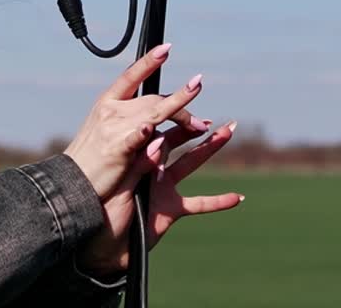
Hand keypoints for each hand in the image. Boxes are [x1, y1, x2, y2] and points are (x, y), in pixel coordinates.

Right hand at [62, 44, 206, 200]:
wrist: (72, 181)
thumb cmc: (92, 156)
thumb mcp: (107, 129)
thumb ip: (131, 121)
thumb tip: (157, 122)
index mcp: (108, 101)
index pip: (131, 75)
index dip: (149, 60)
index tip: (167, 47)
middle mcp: (111, 110)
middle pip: (153, 99)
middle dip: (181, 101)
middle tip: (200, 95)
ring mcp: (114, 128)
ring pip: (153, 113)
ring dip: (179, 112)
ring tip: (199, 118)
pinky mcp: (117, 149)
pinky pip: (134, 138)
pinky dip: (142, 133)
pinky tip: (149, 129)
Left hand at [77, 104, 242, 275]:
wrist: (102, 241)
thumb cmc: (103, 207)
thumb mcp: (122, 181)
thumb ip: (141, 163)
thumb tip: (158, 140)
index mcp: (137, 156)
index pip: (158, 131)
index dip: (171, 118)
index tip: (184, 99)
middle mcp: (153, 168)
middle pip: (178, 140)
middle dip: (194, 125)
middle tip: (211, 109)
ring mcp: (165, 188)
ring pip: (191, 163)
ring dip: (210, 148)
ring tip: (228, 131)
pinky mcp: (172, 210)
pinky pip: (199, 204)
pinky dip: (218, 202)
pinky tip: (237, 198)